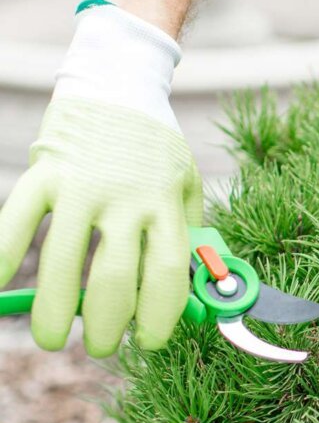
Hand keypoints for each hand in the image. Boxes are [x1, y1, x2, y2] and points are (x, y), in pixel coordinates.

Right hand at [0, 4, 202, 356]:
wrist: (120, 77)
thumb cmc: (156, 144)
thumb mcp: (186, 184)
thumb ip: (188, 234)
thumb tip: (194, 291)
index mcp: (166, 203)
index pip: (166, 275)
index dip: (159, 318)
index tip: (151, 341)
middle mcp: (126, 196)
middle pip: (115, 280)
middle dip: (107, 326)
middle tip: (102, 346)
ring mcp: (83, 183)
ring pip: (64, 261)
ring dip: (55, 311)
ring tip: (53, 338)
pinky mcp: (47, 169)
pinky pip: (18, 219)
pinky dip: (3, 255)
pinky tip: (0, 286)